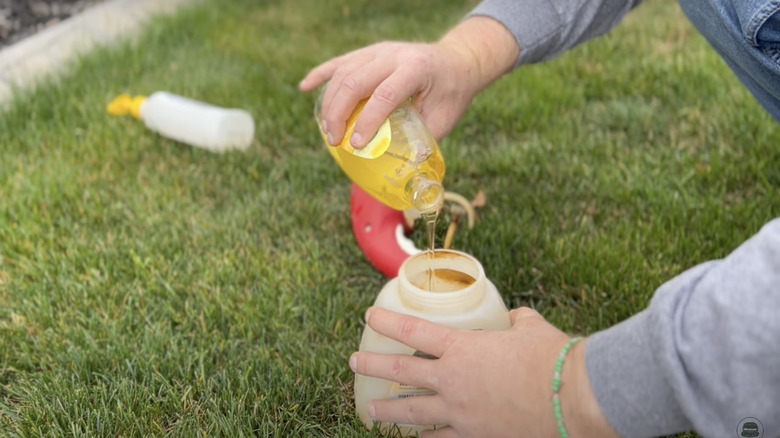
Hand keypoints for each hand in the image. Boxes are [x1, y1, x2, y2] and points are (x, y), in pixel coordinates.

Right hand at [299, 40, 478, 147]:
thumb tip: (403, 170)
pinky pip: (340, 62)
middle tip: (334, 141)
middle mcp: (394, 54)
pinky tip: (304, 88)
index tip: (356, 145)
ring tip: (327, 132)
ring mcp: (379, 50)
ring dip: (330, 102)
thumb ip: (422, 140)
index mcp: (416, 69)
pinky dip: (320, 75)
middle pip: (355, 81)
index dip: (367, 121)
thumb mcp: (445, 119)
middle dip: (339, 113)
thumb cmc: (451, 94)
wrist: (457, 61)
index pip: (384, 94)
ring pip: (344, 72)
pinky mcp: (369, 52)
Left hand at [349, 307, 618, 437]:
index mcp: (462, 349)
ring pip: (412, 412)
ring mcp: (460, 413)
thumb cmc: (552, 358)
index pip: (413, 330)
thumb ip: (517, 321)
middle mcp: (452, 381)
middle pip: (401, 372)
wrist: (573, 399)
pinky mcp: (475, 436)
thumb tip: (517, 318)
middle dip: (372, 365)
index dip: (387, 322)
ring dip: (388, 411)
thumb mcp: (531, 329)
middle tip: (353, 362)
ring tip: (370, 411)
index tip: (368, 317)